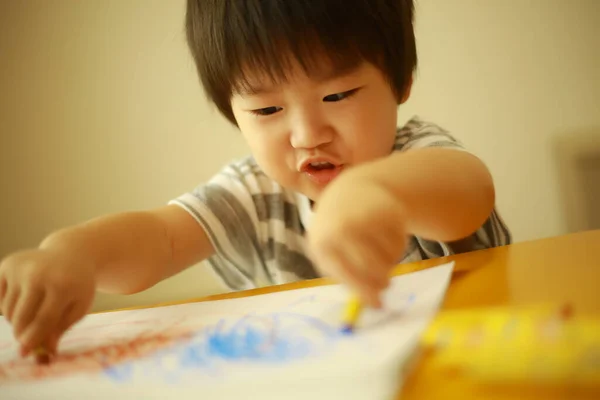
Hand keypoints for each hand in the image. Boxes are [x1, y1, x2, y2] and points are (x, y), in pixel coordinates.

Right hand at [0, 249, 95, 358]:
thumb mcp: (79, 306)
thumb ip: (62, 328)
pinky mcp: (8, 265)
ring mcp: (21, 267)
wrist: (70, 255)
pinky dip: (9, 306)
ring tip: (33, 312)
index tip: (25, 352)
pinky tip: (25, 297)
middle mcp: (39, 274)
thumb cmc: (76, 286)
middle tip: (25, 342)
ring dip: (16, 320)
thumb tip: (46, 352)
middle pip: (22, 317)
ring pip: (8, 310)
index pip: (44, 319)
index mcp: (62, 285)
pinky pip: (0, 298)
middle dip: (21, 334)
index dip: (34, 339)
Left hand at [307, 175, 407, 306]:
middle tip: (385, 284)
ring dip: (390, 263)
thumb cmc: (337, 230)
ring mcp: (365, 217)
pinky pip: (399, 242)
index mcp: (323, 243)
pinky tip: (386, 238)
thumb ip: (347, 277)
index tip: (378, 304)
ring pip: (389, 257)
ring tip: (380, 255)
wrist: (351, 191)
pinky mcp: (386, 209)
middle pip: (371, 268)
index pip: (347, 274)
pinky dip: (397, 247)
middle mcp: (343, 228)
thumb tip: (374, 304)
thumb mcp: (330, 251)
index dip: (365, 292)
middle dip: (381, 281)